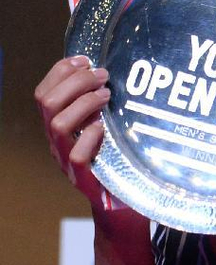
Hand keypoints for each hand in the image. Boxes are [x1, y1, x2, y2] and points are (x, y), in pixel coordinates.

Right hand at [35, 55, 110, 207]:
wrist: (122, 205)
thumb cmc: (115, 160)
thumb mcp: (103, 126)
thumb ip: (96, 105)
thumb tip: (103, 71)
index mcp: (57, 127)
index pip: (43, 93)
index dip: (60, 71)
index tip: (85, 60)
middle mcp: (56, 143)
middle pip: (47, 103)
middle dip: (75, 81)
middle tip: (102, 76)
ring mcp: (66, 162)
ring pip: (57, 125)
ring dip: (83, 103)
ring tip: (107, 95)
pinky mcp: (83, 180)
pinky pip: (77, 156)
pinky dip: (89, 137)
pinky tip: (103, 128)